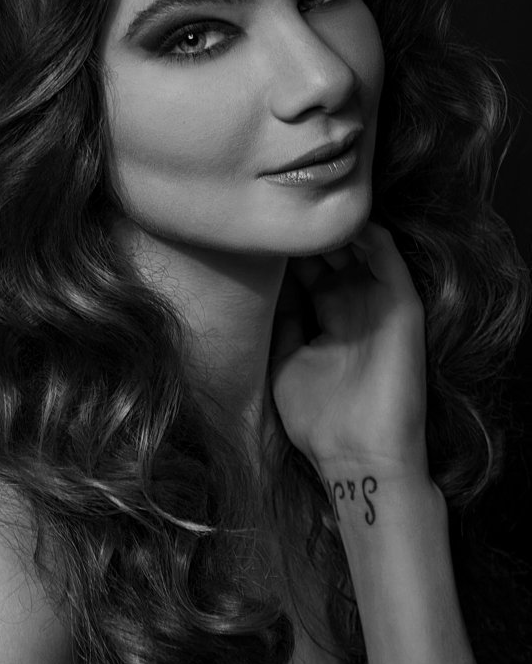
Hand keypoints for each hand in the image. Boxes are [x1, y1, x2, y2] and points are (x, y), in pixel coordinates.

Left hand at [270, 221, 428, 478]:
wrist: (356, 457)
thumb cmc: (320, 420)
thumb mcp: (286, 362)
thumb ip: (281, 324)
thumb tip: (266, 288)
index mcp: (331, 317)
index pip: (309, 269)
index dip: (287, 249)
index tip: (262, 227)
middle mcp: (356, 305)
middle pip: (332, 253)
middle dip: (308, 231)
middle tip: (282, 207)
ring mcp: (379, 304)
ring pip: (360, 248)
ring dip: (335, 227)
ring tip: (309, 205)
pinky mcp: (402, 308)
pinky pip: (389, 261)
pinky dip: (371, 236)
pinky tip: (347, 221)